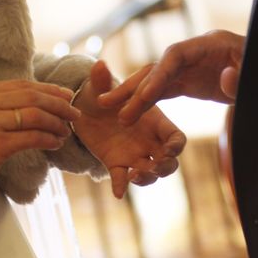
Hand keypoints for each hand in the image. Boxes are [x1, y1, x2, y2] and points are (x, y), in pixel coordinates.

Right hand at [0, 80, 79, 202]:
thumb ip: (1, 104)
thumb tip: (37, 100)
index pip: (24, 85)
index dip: (50, 89)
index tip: (67, 96)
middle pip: (33, 97)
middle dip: (60, 105)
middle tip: (75, 113)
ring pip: (36, 116)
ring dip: (57, 123)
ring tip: (67, 131)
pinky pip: (32, 137)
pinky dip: (49, 139)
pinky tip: (56, 143)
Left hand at [72, 60, 185, 198]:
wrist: (81, 110)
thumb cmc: (98, 93)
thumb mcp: (99, 86)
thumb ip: (102, 79)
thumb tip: (99, 65)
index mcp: (153, 121)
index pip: (175, 137)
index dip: (176, 146)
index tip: (168, 151)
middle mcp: (147, 141)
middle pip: (169, 161)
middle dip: (165, 168)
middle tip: (151, 167)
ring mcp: (133, 154)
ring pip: (150, 173)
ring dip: (146, 179)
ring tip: (133, 176)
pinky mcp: (115, 164)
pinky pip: (121, 179)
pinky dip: (120, 186)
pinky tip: (117, 192)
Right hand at [99, 30, 244, 124]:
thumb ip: (242, 78)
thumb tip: (225, 76)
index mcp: (210, 44)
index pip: (176, 55)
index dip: (158, 74)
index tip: (144, 95)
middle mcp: (193, 52)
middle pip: (158, 66)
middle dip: (135, 85)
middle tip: (110, 104)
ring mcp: (189, 66)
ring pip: (155, 78)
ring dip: (133, 93)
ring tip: (109, 108)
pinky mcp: (188, 80)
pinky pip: (163, 89)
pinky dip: (146, 100)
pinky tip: (129, 112)